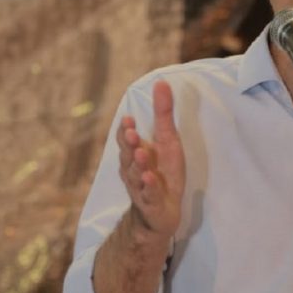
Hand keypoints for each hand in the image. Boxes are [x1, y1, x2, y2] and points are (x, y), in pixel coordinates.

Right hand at [116, 80, 184, 237]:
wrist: (163, 211)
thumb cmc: (163, 171)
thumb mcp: (168, 140)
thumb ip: (162, 113)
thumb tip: (161, 81)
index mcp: (135, 153)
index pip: (126, 140)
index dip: (125, 130)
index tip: (128, 118)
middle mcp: (133, 170)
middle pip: (127, 156)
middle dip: (129, 145)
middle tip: (132, 133)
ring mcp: (141, 188)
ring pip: (135, 176)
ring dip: (138, 165)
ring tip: (142, 153)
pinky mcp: (152, 203)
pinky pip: (149, 195)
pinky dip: (149, 186)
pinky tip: (150, 178)